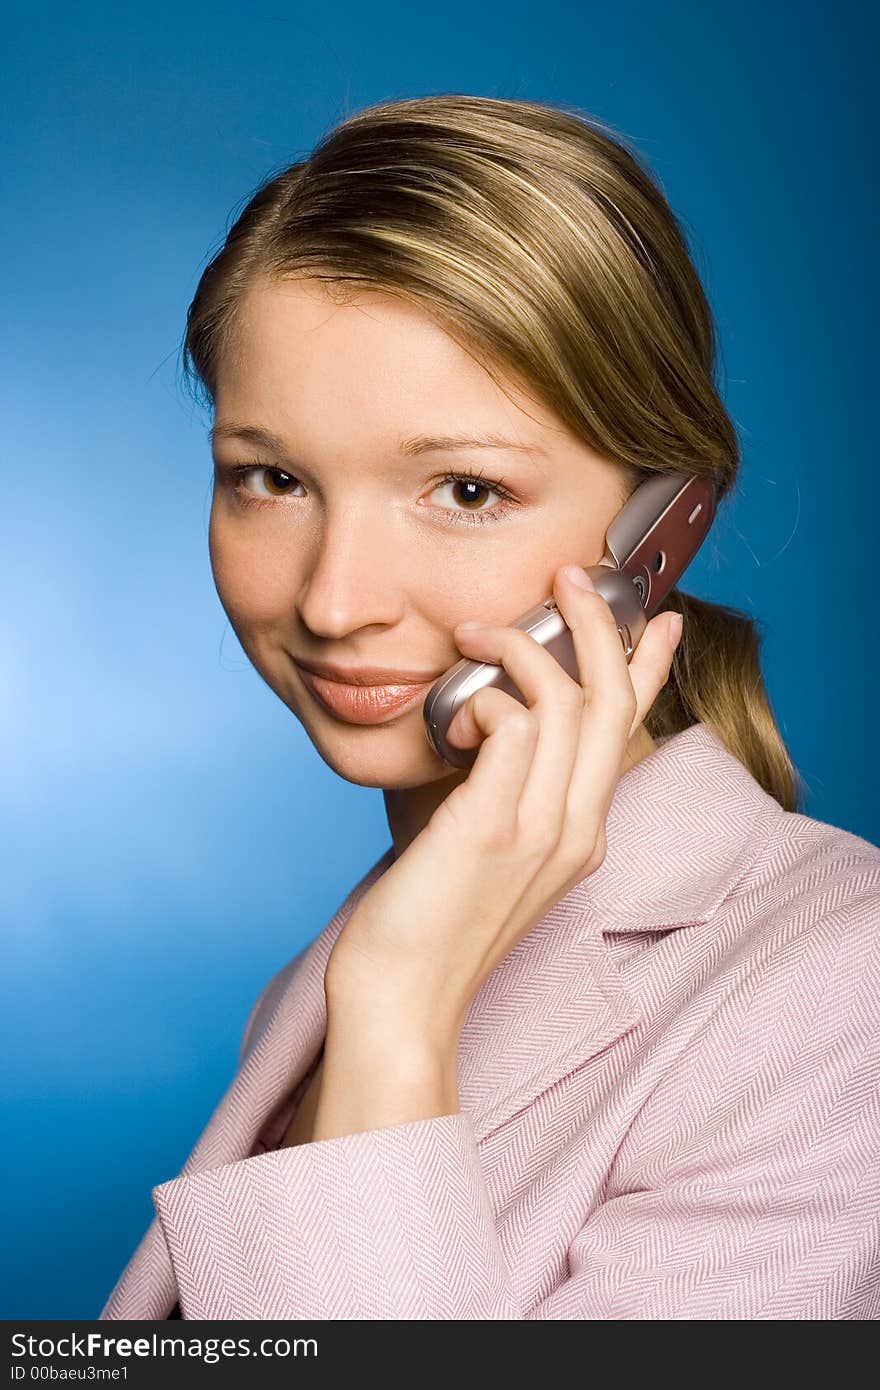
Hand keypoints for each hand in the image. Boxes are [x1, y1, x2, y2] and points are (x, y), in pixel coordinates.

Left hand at [325, 564, 682, 1045]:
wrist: (401, 1000)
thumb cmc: (429, 924)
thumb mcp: (489, 851)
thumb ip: (504, 794)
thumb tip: (487, 730)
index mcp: (582, 833)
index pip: (629, 730)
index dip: (649, 667)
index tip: (658, 619)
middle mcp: (576, 828)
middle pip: (611, 700)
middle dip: (599, 624)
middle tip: (570, 576)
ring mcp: (540, 829)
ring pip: (566, 701)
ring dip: (519, 648)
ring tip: (475, 636)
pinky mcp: (491, 827)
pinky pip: (510, 725)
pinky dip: (484, 699)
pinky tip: (451, 714)